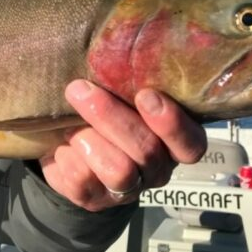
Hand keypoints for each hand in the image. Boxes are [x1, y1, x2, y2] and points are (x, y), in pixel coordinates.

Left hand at [39, 80, 206, 211]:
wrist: (65, 143)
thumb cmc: (101, 110)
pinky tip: (60, 145)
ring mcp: (127, 190)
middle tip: (79, 89)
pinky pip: (82, 181)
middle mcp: (156, 169)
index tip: (145, 95)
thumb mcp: (117, 93)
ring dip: (88, 140)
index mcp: (173, 142)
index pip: (191, 143)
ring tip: (68, 123)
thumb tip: (112, 50)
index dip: (171, 123)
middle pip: (146, 151)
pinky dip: (66, 157)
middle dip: (110, 117)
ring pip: (118, 171)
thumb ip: (124, 82)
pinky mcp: (95, 200)